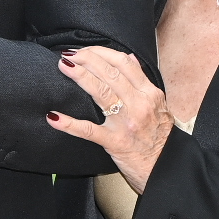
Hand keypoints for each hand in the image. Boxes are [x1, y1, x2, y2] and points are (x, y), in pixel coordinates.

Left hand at [47, 47, 173, 192]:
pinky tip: (54, 116)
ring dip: (80, 77)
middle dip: (87, 59)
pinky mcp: (115, 142)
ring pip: (101, 93)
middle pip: (110, 73)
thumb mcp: (158, 104)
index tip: (84, 50)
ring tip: (63, 66)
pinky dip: (70, 124)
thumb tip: (128, 57)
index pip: (124, 63)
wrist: (164, 168)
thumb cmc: (159, 136)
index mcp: (149, 93)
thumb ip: (142, 81)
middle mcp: (139, 104)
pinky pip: (89, 130)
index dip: (101, 52)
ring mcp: (126, 123)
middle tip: (68, 54)